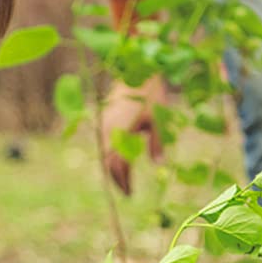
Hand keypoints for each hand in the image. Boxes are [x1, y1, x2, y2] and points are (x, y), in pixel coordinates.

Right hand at [101, 76, 165, 195]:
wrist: (135, 69)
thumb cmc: (151, 94)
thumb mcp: (158, 120)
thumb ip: (157, 143)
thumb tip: (158, 165)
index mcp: (119, 136)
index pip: (118, 167)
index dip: (124, 182)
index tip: (130, 194)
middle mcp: (107, 133)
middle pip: (108, 164)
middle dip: (116, 179)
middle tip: (126, 191)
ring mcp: (103, 126)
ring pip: (104, 155)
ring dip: (112, 168)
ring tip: (122, 178)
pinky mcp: (103, 120)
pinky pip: (103, 145)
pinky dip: (109, 156)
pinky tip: (118, 158)